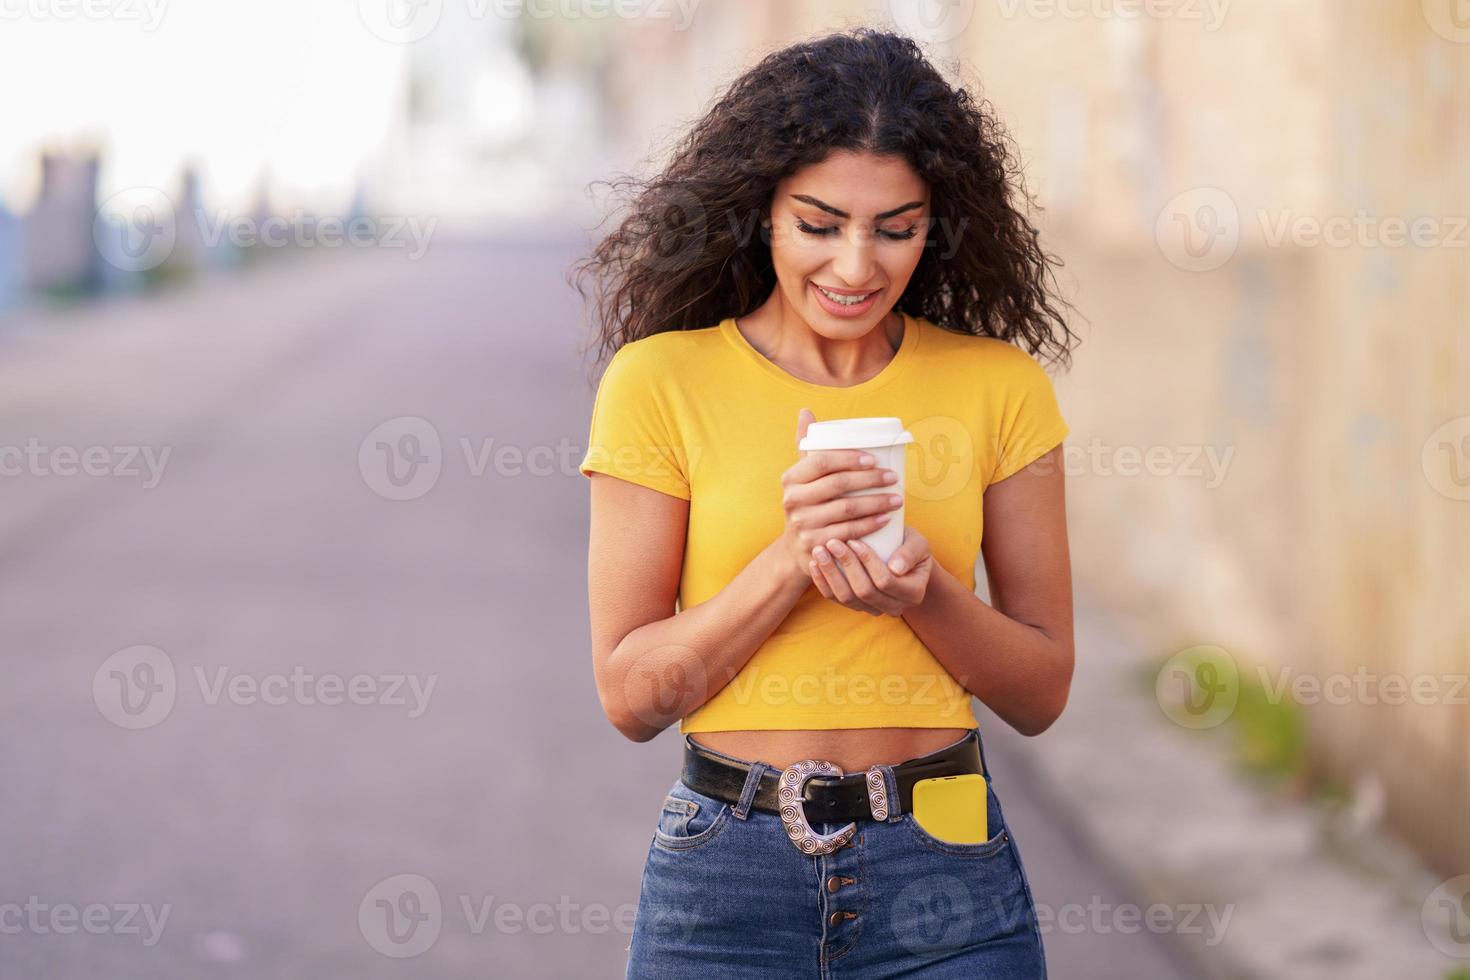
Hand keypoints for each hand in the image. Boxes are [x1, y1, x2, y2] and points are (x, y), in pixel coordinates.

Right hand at [778, 408, 904, 582]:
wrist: (796, 547)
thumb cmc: (807, 502)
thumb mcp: (802, 476)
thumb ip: (806, 446)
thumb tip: (806, 411)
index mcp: (791, 478)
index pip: (822, 461)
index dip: (849, 458)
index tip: (874, 458)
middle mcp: (793, 500)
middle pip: (838, 485)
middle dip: (870, 480)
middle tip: (893, 477)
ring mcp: (802, 525)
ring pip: (846, 510)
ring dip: (877, 503)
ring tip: (897, 498)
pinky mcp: (815, 545)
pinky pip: (848, 532)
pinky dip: (870, 525)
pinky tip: (886, 519)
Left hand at [808, 526, 932, 615]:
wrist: (901, 557)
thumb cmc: (909, 545)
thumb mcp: (918, 543)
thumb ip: (910, 553)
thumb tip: (895, 568)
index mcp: (913, 592)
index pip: (886, 581)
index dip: (868, 561)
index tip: (854, 540)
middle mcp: (894, 607)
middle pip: (864, 592)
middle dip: (846, 566)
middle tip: (832, 542)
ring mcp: (873, 609)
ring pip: (847, 598)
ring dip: (830, 574)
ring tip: (819, 551)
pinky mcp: (855, 606)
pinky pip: (835, 599)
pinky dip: (823, 582)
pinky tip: (814, 564)